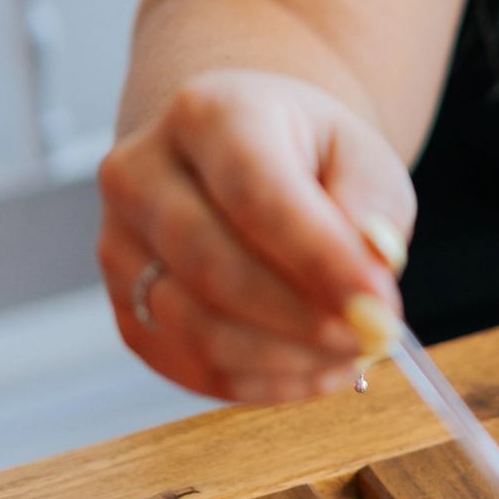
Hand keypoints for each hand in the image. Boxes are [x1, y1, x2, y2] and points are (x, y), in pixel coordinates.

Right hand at [98, 70, 413, 403]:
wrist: (235, 156)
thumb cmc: (305, 155)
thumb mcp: (358, 153)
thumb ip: (374, 203)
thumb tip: (376, 260)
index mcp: (207, 115)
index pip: (256, 192)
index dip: (318, 258)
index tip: (379, 304)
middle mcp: (141, 174)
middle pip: (214, 266)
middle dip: (302, 319)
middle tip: (373, 339)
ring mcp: (119, 244)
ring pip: (194, 327)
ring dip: (284, 359)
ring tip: (353, 355)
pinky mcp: (123, 307)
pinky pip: (187, 365)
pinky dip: (259, 383)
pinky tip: (314, 371)